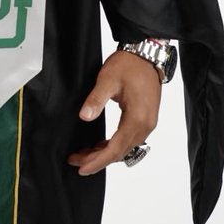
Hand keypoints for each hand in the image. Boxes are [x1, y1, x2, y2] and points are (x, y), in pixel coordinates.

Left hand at [67, 50, 160, 175]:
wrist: (146, 55)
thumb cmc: (129, 65)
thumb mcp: (108, 79)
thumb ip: (96, 99)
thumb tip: (84, 117)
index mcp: (137, 119)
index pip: (115, 149)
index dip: (98, 161)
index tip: (82, 168)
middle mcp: (145, 126)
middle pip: (120, 152)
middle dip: (97, 159)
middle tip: (76, 160)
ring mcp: (147, 124)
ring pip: (124, 148)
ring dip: (105, 153)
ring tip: (83, 153)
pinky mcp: (145, 119)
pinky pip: (128, 139)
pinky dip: (113, 144)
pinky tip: (100, 144)